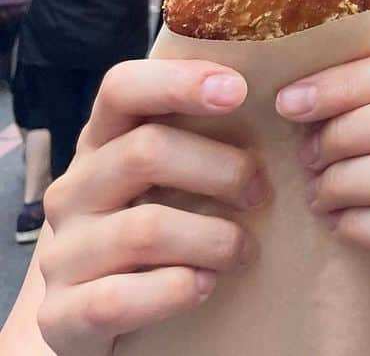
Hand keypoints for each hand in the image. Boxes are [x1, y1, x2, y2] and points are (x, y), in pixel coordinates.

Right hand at [36, 60, 268, 355]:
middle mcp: (74, 189)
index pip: (120, 88)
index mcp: (100, 141)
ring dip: (213, 238)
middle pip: (145, 151)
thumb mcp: (163, 173)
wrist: (88, 314)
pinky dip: (176, 289)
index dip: (178, 82)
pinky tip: (204, 285)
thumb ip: (197, 135)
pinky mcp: (62, 313)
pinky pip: (119, 298)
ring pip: (144, 228)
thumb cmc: (148, 222)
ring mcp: (63, 251)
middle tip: (260, 192)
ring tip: (243, 249)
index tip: (238, 90)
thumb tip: (281, 95)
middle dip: (221, 169)